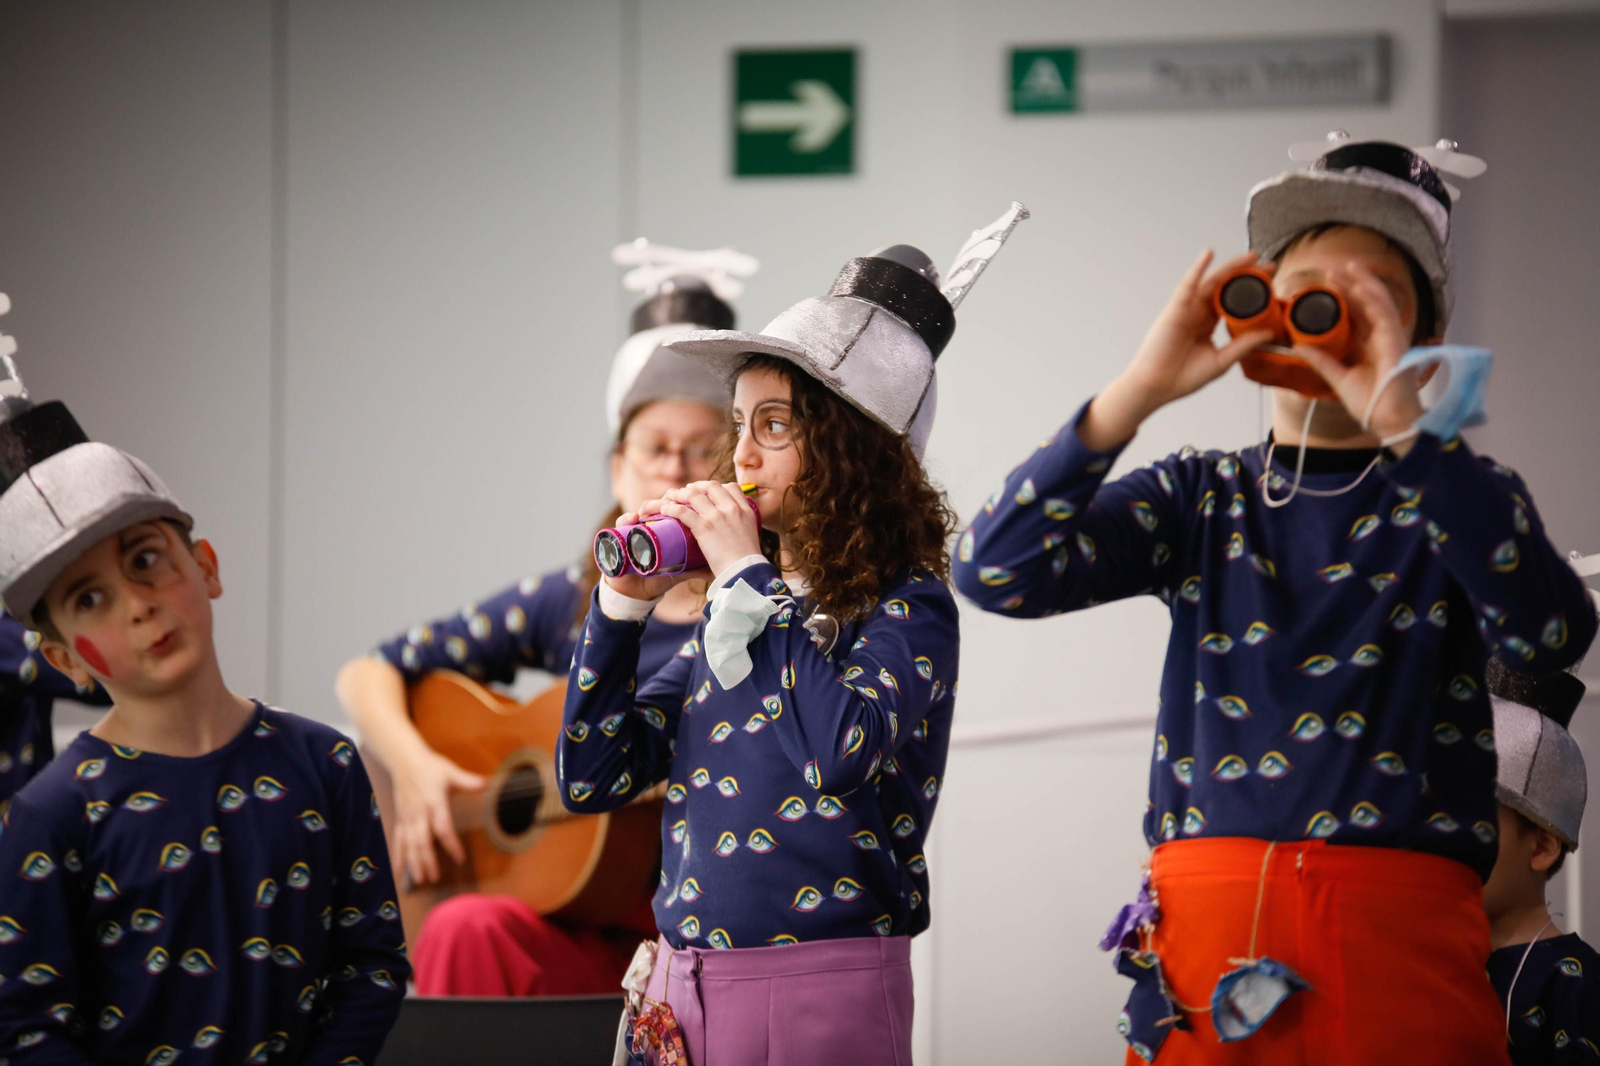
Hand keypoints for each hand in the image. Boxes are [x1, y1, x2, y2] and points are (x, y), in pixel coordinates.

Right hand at [390, 746, 484, 885]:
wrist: (404, 760)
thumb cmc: (430, 766)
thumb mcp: (450, 771)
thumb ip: (467, 780)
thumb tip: (486, 783)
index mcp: (433, 801)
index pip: (443, 827)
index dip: (451, 844)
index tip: (461, 859)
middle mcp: (418, 812)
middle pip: (422, 841)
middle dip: (427, 860)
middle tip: (435, 878)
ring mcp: (407, 817)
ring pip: (408, 844)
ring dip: (413, 863)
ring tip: (419, 880)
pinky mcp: (400, 819)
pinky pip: (398, 841)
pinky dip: (398, 857)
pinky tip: (398, 873)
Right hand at [599, 502, 712, 601]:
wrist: (637, 590)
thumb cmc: (659, 575)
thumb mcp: (681, 570)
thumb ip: (699, 567)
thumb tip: (720, 569)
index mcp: (668, 528)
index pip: (678, 507)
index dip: (684, 501)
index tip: (693, 503)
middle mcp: (653, 524)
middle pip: (662, 504)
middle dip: (668, 500)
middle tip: (674, 502)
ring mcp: (637, 527)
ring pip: (643, 509)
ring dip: (649, 506)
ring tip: (655, 509)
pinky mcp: (620, 535)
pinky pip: (621, 524)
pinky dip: (625, 519)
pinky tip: (632, 518)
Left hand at [649, 481, 761, 579]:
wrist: (745, 573)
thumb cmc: (747, 564)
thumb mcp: (750, 538)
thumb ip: (740, 531)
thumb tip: (729, 538)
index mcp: (746, 511)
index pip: (732, 488)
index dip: (718, 487)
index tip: (708, 492)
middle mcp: (732, 509)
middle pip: (711, 486)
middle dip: (697, 486)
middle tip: (687, 491)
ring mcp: (717, 516)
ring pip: (694, 494)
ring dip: (680, 494)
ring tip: (671, 497)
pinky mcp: (704, 526)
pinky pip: (683, 511)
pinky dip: (672, 508)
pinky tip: (666, 510)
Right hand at [1080, 250, 1275, 450]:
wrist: (1156, 387)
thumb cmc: (1182, 377)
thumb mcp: (1221, 361)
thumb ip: (1243, 346)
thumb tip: (1268, 332)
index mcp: (1207, 325)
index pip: (1233, 302)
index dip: (1252, 292)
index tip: (1272, 284)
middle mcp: (1198, 313)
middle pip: (1225, 288)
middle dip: (1247, 275)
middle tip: (1270, 266)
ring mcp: (1186, 309)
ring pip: (1211, 282)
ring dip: (1230, 267)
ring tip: (1251, 256)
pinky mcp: (1175, 309)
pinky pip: (1188, 285)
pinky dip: (1197, 268)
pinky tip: (1208, 254)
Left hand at [1293, 260, 1424, 452]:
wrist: (1389, 421)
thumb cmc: (1372, 403)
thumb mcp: (1338, 378)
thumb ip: (1321, 361)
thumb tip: (1298, 346)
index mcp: (1371, 344)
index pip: (1358, 314)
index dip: (1345, 297)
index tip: (1327, 284)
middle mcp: (1382, 337)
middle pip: (1368, 303)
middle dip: (1351, 284)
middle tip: (1332, 270)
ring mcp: (1392, 338)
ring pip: (1378, 302)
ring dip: (1363, 283)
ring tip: (1346, 268)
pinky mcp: (1396, 342)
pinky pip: (1385, 314)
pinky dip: (1373, 299)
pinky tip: (1360, 286)